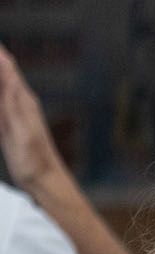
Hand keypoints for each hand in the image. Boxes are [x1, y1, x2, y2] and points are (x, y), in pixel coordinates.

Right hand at [0, 45, 61, 192]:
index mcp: (23, 99)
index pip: (7, 66)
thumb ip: (14, 105)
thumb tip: (11, 78)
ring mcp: (13, 111)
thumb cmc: (34, 160)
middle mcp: (19, 100)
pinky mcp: (8, 122)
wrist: (44, 181)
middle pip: (2, 70)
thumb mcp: (22, 132)